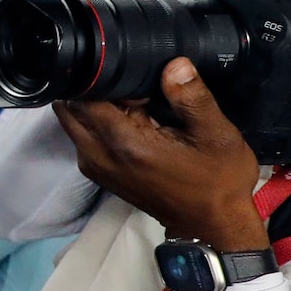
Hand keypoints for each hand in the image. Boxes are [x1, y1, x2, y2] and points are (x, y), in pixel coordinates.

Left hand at [56, 59, 268, 247]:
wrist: (211, 226)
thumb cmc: (218, 182)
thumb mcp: (217, 136)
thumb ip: (192, 98)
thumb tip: (175, 64)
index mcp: (125, 144)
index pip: (86, 97)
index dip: (105, 80)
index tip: (134, 79)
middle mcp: (98, 156)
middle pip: (72, 107)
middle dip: (94, 92)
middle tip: (135, 91)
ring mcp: (94, 166)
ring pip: (75, 121)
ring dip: (96, 108)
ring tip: (138, 108)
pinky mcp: (98, 173)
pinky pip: (84, 137)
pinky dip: (99, 124)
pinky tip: (134, 124)